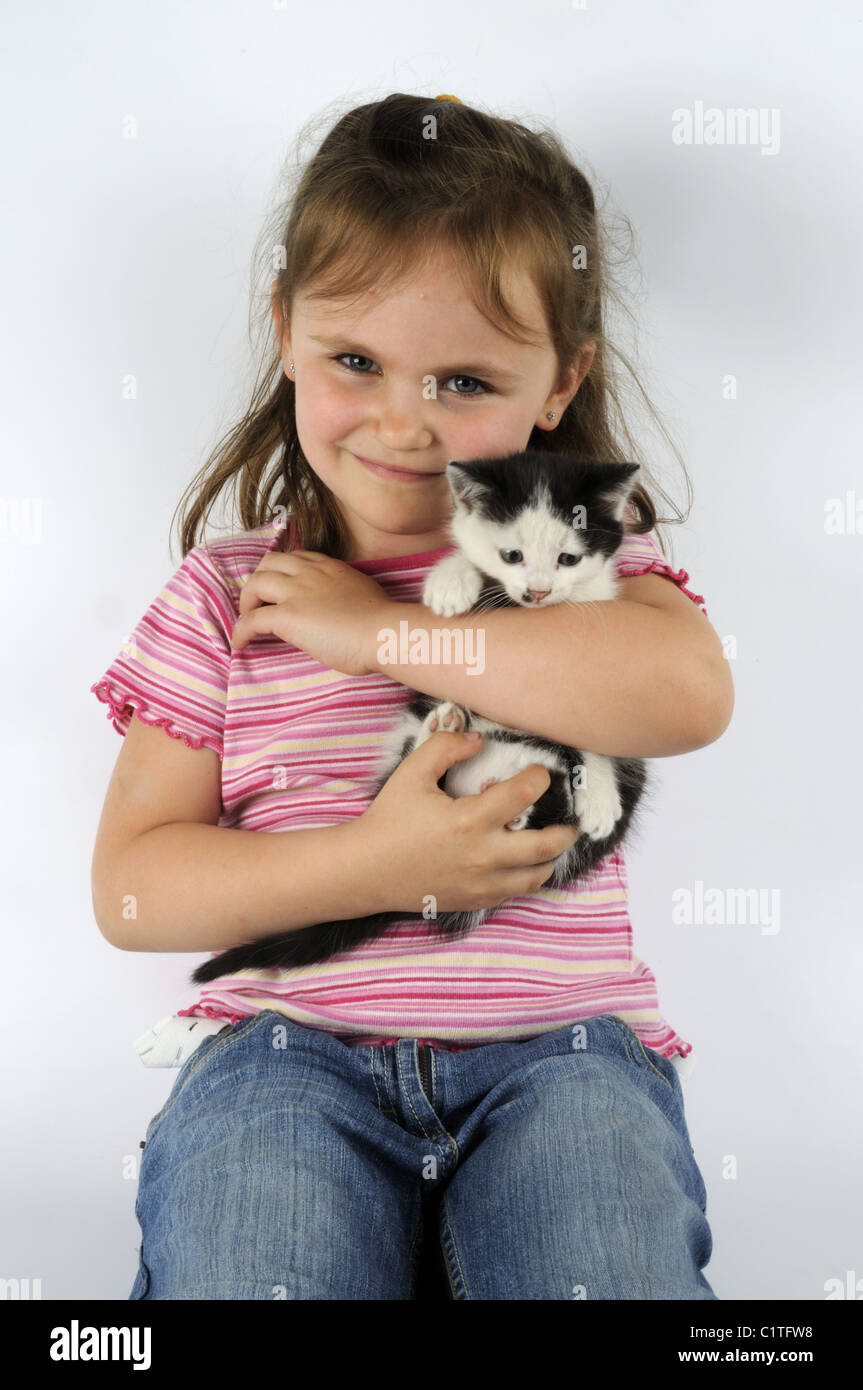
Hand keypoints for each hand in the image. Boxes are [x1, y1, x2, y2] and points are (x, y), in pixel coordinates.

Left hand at [230, 549, 390, 675]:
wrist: (384, 633)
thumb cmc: (383, 623)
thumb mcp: (363, 594)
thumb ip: (345, 594)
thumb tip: (339, 608)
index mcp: (330, 567)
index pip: (297, 556)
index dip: (283, 570)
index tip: (280, 586)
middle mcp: (310, 573)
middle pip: (269, 562)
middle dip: (259, 580)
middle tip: (259, 601)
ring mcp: (297, 592)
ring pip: (256, 583)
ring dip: (247, 601)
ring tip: (248, 618)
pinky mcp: (288, 616)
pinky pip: (252, 620)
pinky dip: (241, 631)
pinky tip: (240, 643)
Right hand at [354, 731, 581, 914]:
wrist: (365, 870)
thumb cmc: (388, 819)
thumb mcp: (411, 773)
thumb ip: (445, 747)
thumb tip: (478, 739)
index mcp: (470, 820)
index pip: (523, 793)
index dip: (539, 778)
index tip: (539, 773)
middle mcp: (483, 856)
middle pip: (545, 845)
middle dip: (565, 830)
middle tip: (570, 820)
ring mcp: (481, 884)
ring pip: (536, 875)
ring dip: (550, 858)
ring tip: (551, 844)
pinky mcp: (474, 901)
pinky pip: (515, 892)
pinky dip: (526, 877)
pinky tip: (523, 864)